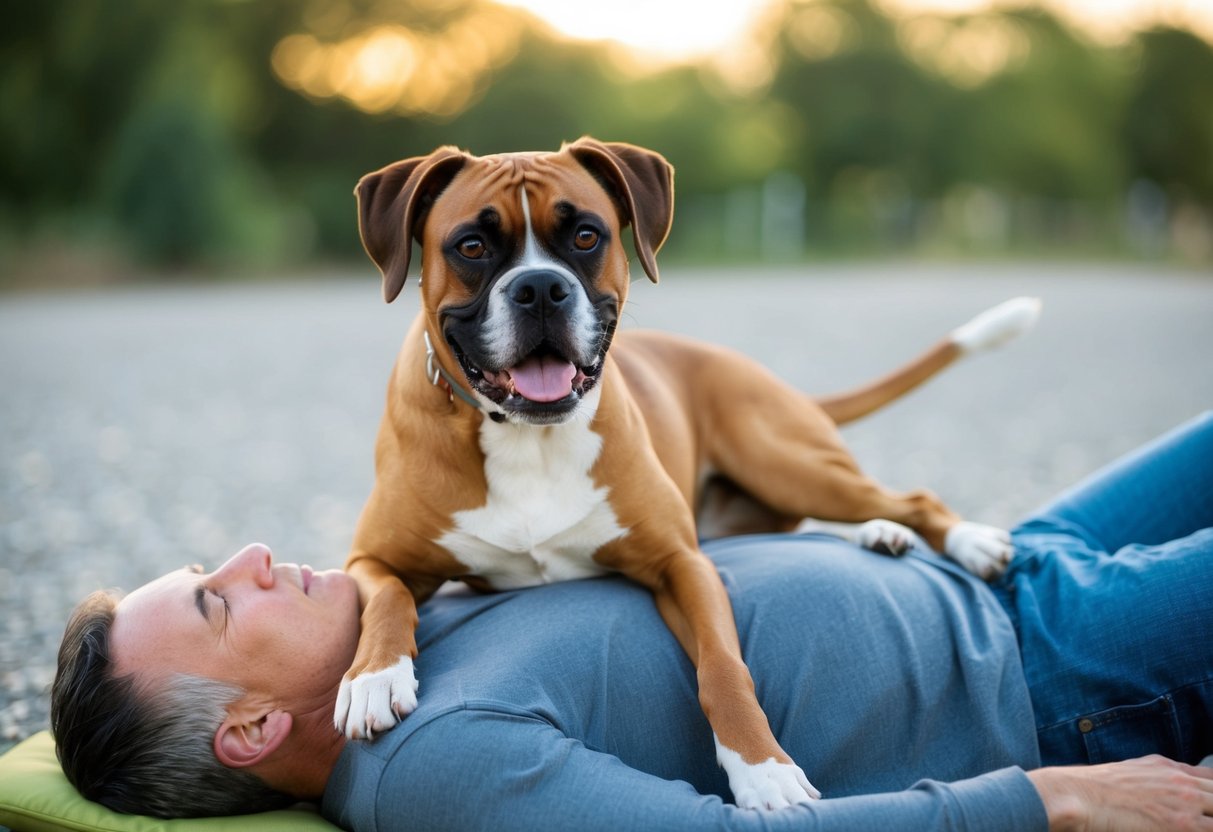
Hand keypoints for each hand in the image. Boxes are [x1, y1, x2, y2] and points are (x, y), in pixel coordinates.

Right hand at [1027, 755, 1212, 830]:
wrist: (1080, 795)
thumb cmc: (1096, 787)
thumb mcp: (1132, 770)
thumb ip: (1159, 774)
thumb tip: (1173, 779)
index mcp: (1171, 769)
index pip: (1212, 779)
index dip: (1212, 794)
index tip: (1206, 806)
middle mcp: (1183, 783)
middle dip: (1212, 810)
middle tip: (1201, 819)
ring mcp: (1186, 804)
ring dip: (1209, 822)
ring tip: (1195, 825)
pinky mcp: (1183, 826)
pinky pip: (1210, 829)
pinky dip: (1204, 829)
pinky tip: (1184, 830)